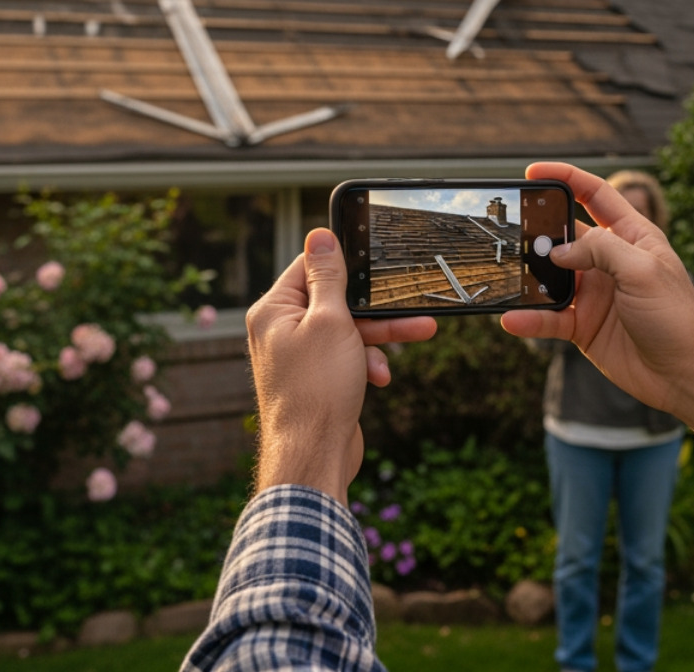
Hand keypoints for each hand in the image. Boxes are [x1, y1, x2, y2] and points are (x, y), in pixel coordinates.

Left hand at [246, 227, 435, 500]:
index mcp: (274, 310)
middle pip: (334, 300)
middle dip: (375, 306)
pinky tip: (380, 377)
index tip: (376, 254)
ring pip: (346, 330)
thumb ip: (328, 277)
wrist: (313, 456)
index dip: (345, 261)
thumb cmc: (316, 390)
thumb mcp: (330, 321)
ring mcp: (299, 356)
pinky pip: (346, 356)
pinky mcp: (316, 378)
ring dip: (379, 336)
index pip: (309, 267)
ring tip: (419, 332)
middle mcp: (281, 330)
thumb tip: (319, 235)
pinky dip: (366, 361)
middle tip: (411, 301)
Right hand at [501, 163, 693, 460]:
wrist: (687, 373)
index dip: (566, 178)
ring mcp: (596, 294)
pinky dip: (530, 318)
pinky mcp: (585, 327)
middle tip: (511, 229)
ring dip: (529, 277)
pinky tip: (512, 319)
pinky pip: (550, 318)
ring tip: (506, 275)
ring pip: (552, 278)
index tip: (533, 171)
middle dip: (538, 231)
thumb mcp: (642, 269)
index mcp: (632, 236)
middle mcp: (610, 262)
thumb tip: (558, 252)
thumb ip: (600, 250)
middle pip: (566, 236)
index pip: (595, 195)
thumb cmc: (677, 316)